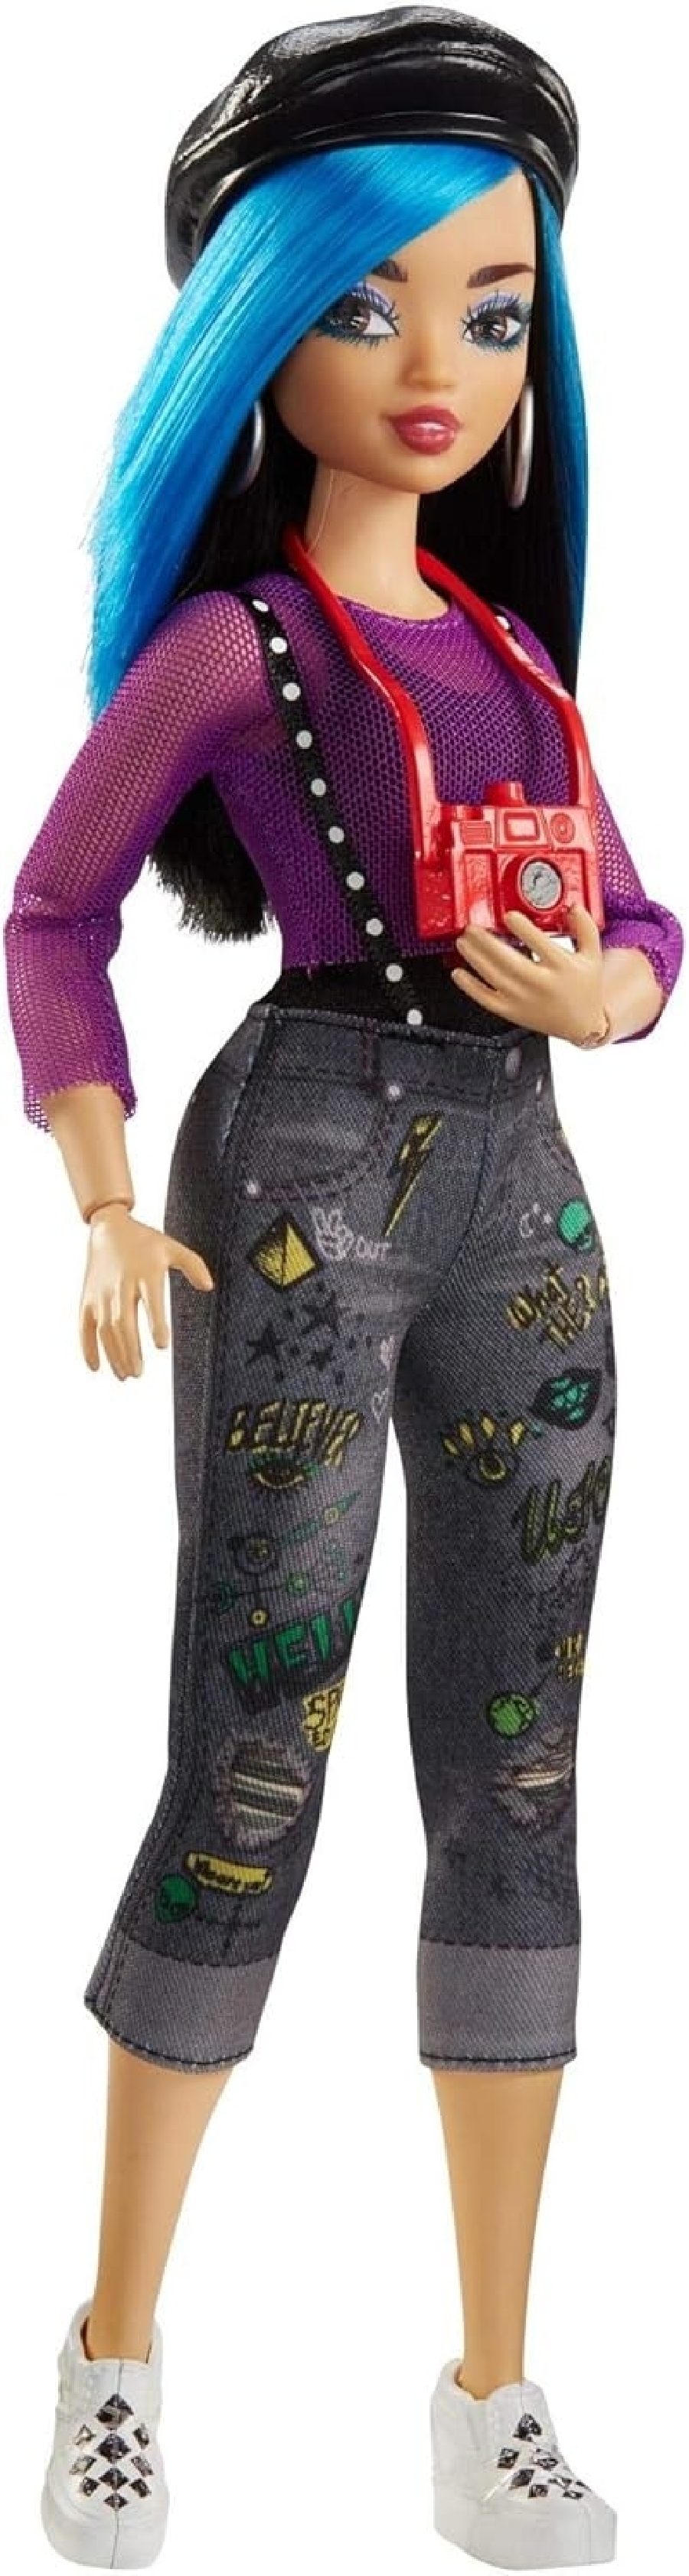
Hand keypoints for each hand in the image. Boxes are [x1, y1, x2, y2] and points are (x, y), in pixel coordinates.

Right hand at [79, 1205, 213, 1380]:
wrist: (108, 1229)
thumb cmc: (146, 1242)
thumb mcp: (172, 1247)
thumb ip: (193, 1265)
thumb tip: (209, 1287)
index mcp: (145, 1273)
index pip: (151, 1300)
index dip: (156, 1322)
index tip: (161, 1346)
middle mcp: (121, 1284)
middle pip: (122, 1321)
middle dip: (129, 1348)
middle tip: (139, 1373)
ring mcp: (101, 1293)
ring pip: (104, 1328)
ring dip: (112, 1353)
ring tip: (125, 1375)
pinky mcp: (87, 1298)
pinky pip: (84, 1325)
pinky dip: (86, 1346)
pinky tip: (95, 1367)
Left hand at [451, 902, 606, 1043]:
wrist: (581, 1025)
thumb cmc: (585, 988)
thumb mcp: (592, 955)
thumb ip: (585, 928)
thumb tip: (573, 907)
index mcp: (562, 967)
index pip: (540, 944)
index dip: (522, 929)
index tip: (509, 916)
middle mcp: (541, 984)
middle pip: (509, 961)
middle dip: (486, 943)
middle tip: (472, 927)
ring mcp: (524, 999)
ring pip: (493, 977)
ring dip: (474, 958)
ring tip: (463, 942)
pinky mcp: (512, 1012)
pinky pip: (486, 999)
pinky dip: (470, 987)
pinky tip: (458, 973)